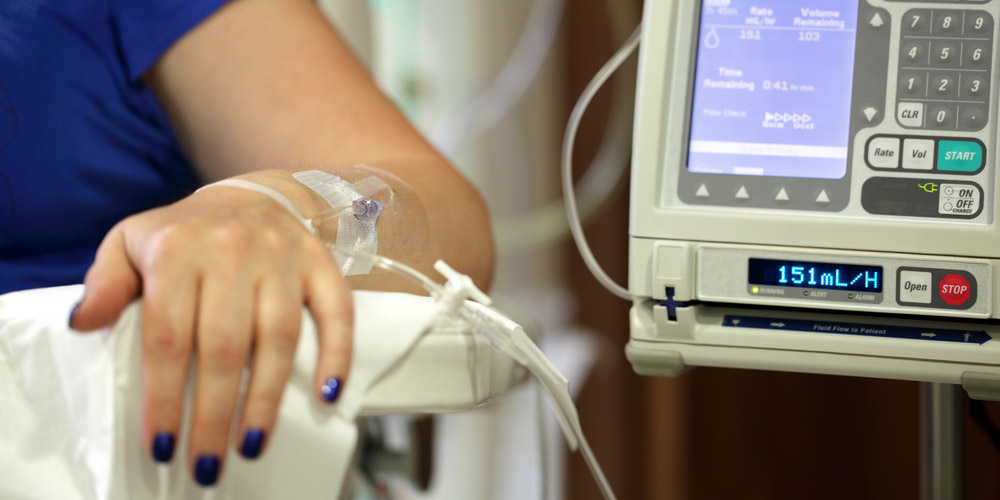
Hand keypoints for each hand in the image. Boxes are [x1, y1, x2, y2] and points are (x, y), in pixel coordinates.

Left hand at [69, 184, 352, 485]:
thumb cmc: (187, 234)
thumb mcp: (130, 243)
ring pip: (278, 337)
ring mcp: (282, 256)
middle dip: (214, 413)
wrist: (251, 196)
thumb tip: (84, 323)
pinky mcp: (320, 263)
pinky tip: (327, 394)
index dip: (165, 395)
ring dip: (265, 398)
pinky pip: (336, 311)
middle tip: (207, 463)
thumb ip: (105, 282)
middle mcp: (232, 249)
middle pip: (223, 346)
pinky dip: (337, 354)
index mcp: (178, 249)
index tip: (163, 443)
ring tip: (251, 444)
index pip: (168, 336)